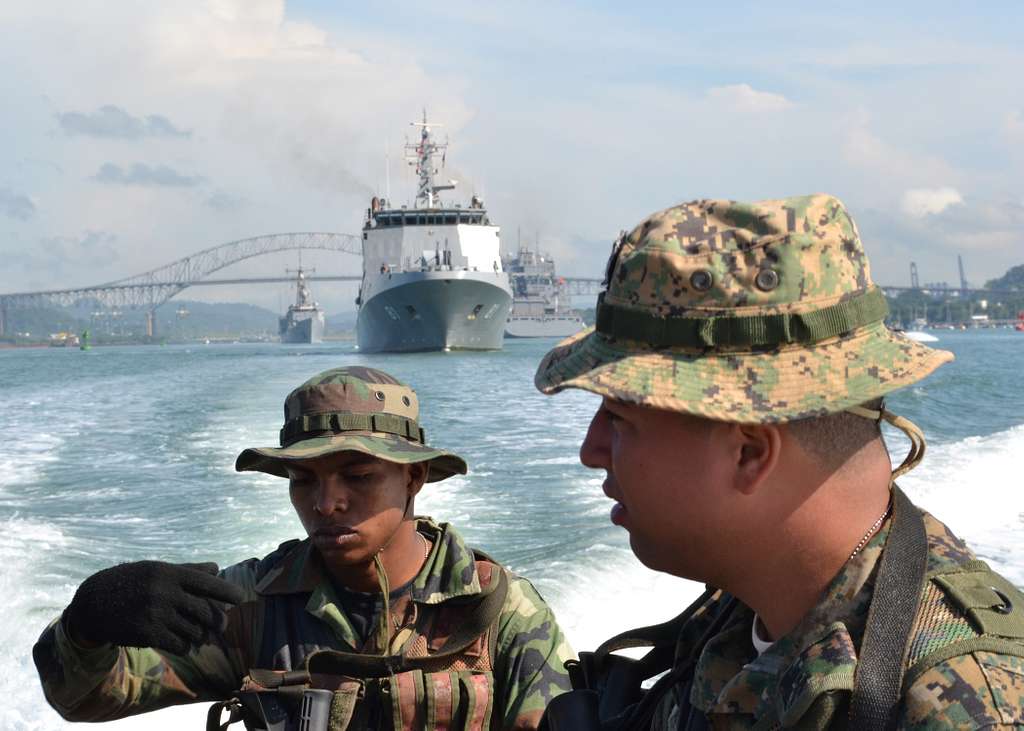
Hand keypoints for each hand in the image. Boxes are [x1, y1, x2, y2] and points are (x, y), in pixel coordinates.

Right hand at [64, 561, 245, 655]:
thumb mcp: (158, 570)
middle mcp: (165, 592)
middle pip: (204, 610)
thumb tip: (216, 568)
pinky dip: (185, 646)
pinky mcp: (147, 633)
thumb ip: (188, 570)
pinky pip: (179, 644)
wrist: (94, 602)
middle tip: (223, 625)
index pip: (207, 582)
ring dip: (200, 635)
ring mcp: (156, 613)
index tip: (240, 598)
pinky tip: (184, 644)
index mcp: (169, 573)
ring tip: (200, 635)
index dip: (226, 592)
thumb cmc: (132, 582)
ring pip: (193, 630)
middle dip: (218, 620)